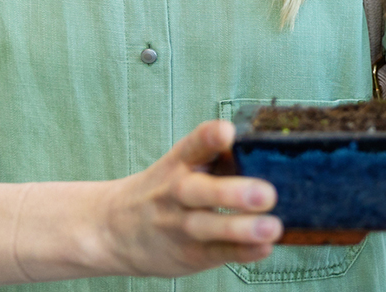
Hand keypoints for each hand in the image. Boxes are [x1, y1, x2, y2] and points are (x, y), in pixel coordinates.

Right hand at [90, 120, 281, 276]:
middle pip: (199, 191)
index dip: (209, 138)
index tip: (227, 132)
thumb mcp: (180, 167)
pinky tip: (264, 247)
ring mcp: (180, 226)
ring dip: (241, 228)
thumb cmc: (164, 191)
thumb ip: (218, 160)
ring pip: (207, 227)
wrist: (113, 230)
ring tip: (272, 227)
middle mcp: (176, 193)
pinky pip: (217, 253)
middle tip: (266, 194)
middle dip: (231, 193)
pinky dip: (242, 251)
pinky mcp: (189, 254)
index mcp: (178, 164)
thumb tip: (271, 154)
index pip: (192, 146)